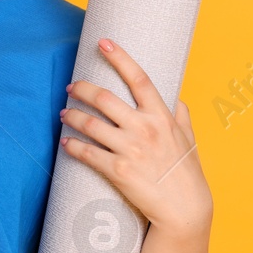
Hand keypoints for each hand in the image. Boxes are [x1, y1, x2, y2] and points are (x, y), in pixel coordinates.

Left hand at [59, 38, 212, 235]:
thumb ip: (180, 115)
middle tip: (71, 86)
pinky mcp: (117, 170)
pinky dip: (71, 145)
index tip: (103, 42)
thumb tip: (176, 98)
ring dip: (71, 115)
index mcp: (162, 116)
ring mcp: (130, 149)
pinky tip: (65, 142)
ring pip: (90, 123)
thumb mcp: (189, 139)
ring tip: (64, 113)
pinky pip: (86, 152)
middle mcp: (145, 128)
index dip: (120, 57)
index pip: (139, 78)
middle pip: (104, 97)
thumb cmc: (187, 173)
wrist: (184, 209)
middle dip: (82, 88)